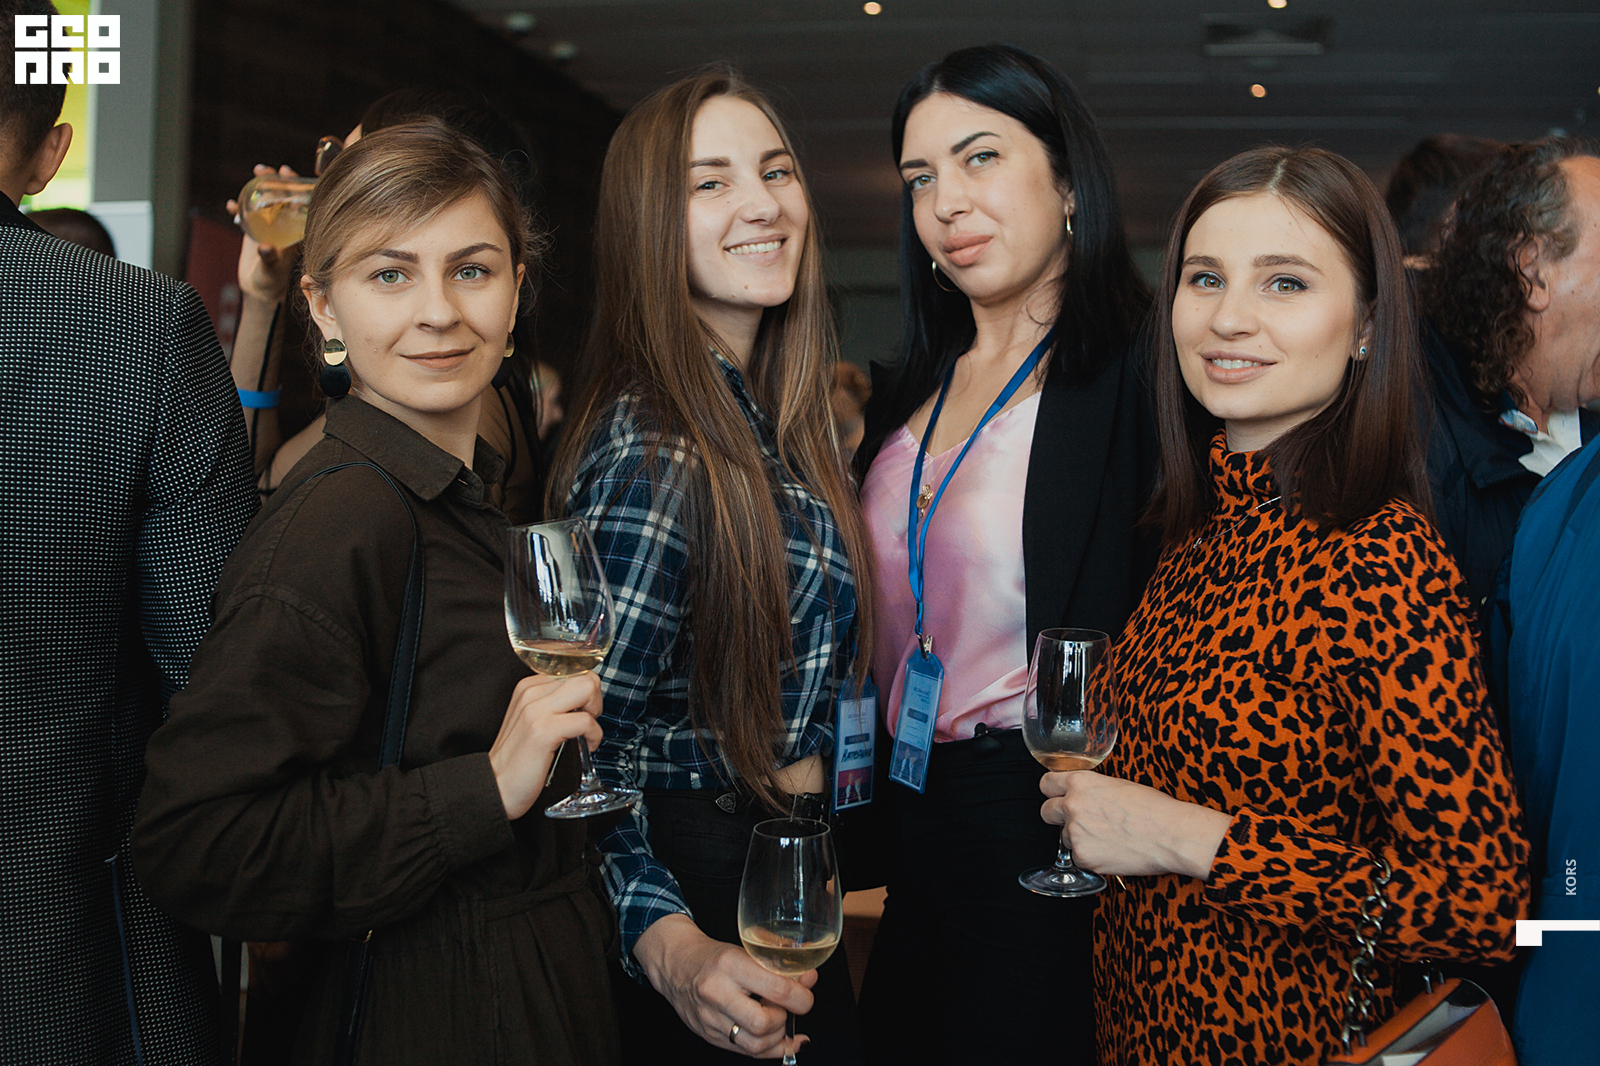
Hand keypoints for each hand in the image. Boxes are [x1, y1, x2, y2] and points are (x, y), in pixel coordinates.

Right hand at [226, 164, 300, 303]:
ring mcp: (269, 226)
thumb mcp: (273, 268)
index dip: (295, 186)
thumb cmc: (272, 281)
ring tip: (254, 175)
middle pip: (281, 197)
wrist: (259, 289)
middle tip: (265, 169)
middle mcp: (284, 225)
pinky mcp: (254, 230)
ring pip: (264, 201)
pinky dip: (238, 208)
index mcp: (295, 231)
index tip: (287, 173)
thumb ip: (270, 258)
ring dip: (258, 187)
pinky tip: (230, 206)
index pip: (299, 203)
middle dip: (275, 180)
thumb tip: (265, 248)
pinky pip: (245, 214)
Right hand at [487, 672, 602, 819]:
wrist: (495, 786)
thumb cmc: (518, 758)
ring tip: (587, 731)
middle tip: (589, 720)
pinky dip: (594, 735)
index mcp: (528, 687)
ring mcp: (535, 710)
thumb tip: (586, 698)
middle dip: (596, 698)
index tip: (584, 711)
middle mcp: (530, 693)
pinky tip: (587, 746)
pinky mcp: (543, 731)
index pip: (574, 670)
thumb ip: (554, 703)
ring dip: (596, 712)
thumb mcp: (533, 721)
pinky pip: (585, 720)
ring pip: (587, 688)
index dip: (587, 691)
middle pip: (584, 675)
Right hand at [634, 914, 817, 1058]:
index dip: (802, 996)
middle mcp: (717, 993)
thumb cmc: (713, 956)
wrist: (675, 964)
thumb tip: (809, 978)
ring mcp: (710, 1018)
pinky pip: (746, 1053)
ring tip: (779, 1019)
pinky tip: (783, 1040)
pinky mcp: (709, 1035)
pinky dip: (770, 1049)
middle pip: (764, 1023)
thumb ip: (780, 961)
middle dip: (786, 1017)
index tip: (806, 994)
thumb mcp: (746, 948)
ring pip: (755, 1045)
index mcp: (730, 964)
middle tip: (788, 1006)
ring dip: (777, 1036)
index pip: (777, 989)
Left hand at [1039, 771, 1232, 880]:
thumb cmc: (1153, 809)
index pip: (1046, 783)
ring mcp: (1076, 832)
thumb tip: (1083, 796)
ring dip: (1079, 838)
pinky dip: (1091, 857)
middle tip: (1079, 821)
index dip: (1053, 792)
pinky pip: (1078, 858)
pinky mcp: (1083, 857)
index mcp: (1081, 783)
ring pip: (1064, 837)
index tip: (1056, 797)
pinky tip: (1111, 851)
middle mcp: (1072, 805)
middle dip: (1058, 817)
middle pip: (1046, 811)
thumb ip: (1091, 790)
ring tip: (1107, 837)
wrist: (1170, 835)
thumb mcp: (1117, 785)